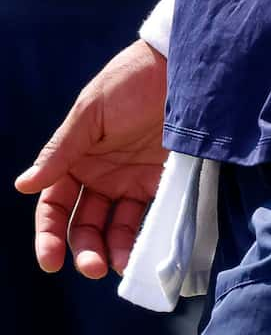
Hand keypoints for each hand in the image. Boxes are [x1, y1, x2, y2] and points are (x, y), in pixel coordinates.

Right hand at [14, 39, 168, 278]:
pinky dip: (144, 237)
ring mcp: (134, 180)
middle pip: (85, 223)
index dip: (49, 234)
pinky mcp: (165, 181)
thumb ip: (61, 150)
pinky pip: (150, 216)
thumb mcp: (90, 112)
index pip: (55, 206)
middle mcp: (102, 176)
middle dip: (84, 249)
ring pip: (117, 227)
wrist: (184, 67)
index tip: (50, 261)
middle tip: (91, 268)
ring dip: (113, 250)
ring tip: (116, 268)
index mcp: (76, 161)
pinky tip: (141, 254)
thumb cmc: (130, 81)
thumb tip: (23, 185)